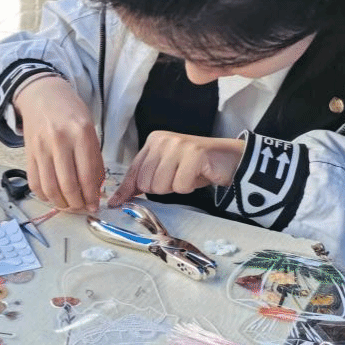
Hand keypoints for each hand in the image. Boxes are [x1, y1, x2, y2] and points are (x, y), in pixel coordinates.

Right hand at [14, 76, 103, 211]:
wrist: (43, 96)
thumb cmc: (70, 113)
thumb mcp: (90, 129)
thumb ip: (94, 158)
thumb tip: (96, 189)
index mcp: (80, 133)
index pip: (88, 174)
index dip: (92, 195)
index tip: (95, 205)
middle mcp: (59, 140)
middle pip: (68, 184)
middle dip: (78, 203)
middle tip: (83, 208)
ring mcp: (41, 148)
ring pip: (50, 188)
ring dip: (61, 204)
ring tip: (69, 206)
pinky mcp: (28, 154)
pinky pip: (34, 183)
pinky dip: (44, 196)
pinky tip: (53, 197)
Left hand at [108, 132, 245, 206]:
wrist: (228, 159)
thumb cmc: (195, 167)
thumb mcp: (166, 171)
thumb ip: (144, 180)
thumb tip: (118, 198)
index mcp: (153, 142)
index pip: (133, 171)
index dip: (126, 190)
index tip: (116, 203)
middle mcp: (162, 140)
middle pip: (146, 183)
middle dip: (162, 188)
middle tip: (177, 179)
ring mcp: (178, 145)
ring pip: (161, 186)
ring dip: (176, 188)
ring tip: (187, 176)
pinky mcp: (194, 153)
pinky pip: (180, 186)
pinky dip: (189, 187)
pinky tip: (197, 175)